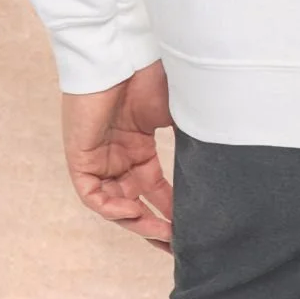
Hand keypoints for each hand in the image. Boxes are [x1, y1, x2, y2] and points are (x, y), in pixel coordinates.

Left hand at [61, 59, 174, 252]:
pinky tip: (134, 211)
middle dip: (155, 227)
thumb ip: (192, 141)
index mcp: (140, 148)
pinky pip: (93, 196)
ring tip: (162, 233)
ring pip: (114, 205)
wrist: (122, 52)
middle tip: (177, 246)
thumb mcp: (178, 113)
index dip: (171, 211)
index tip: (191, 230)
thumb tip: (219, 164)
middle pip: (135, 203)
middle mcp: (119, 157)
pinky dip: (112, 208)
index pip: (155, 190)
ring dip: (137, 222)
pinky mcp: (80, 157)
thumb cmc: (150, 75)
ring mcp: (99, 158)